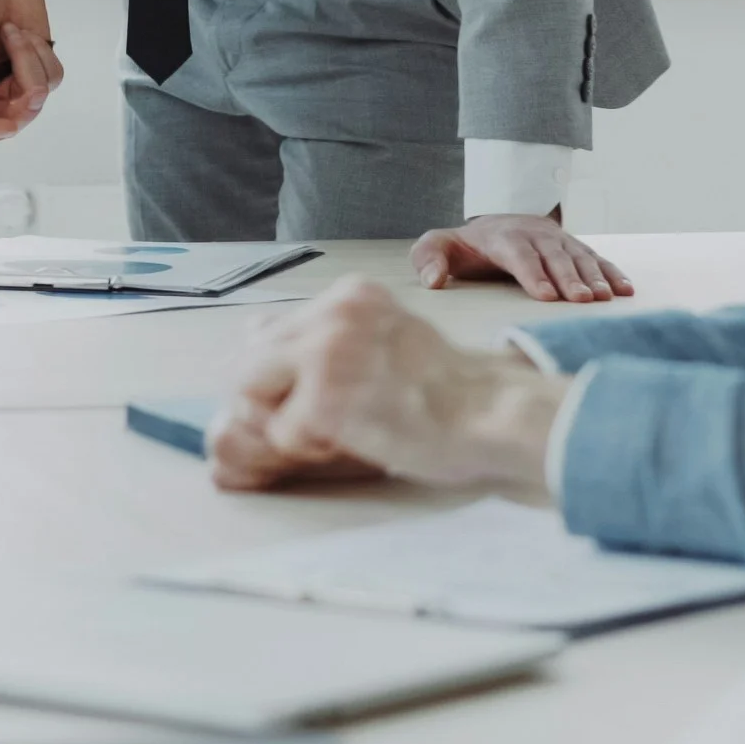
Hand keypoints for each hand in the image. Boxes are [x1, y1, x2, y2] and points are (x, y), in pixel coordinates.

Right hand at [0, 0, 62, 142]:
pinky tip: (25, 34)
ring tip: (12, 31)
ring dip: (28, 59)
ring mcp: (16, 83)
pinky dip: (41, 52)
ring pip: (36, 95)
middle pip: (11, 120)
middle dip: (22, 96)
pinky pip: (52, 77)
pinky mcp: (40, 70)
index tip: (7, 126)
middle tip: (23, 65)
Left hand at [207, 279, 563, 496]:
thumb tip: (255, 332)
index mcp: (350, 295)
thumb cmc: (448, 388)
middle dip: (272, 397)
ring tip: (341, 427)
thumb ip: (331, 333)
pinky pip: (279, 433)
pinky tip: (356, 439)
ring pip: (252, 392)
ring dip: (286, 420)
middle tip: (322, 419)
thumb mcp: (387, 335)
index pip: (272, 328)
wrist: (493, 413)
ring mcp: (325, 353)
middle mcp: (332, 313)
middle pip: (251, 359)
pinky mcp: (324, 400)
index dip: (285, 372)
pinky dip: (308, 447)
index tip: (323, 393)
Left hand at [412, 212, 634, 303]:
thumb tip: (432, 280)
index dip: (534, 274)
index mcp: (503, 238)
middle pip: (554, 257)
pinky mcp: (573, 247)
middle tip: (583, 301)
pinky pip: (596, 258)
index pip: (520, 255)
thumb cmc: (465, 246)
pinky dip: (612, 272)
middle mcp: (535, 235)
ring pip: (579, 257)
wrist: (494, 223)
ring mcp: (557, 240)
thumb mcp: (439, 246)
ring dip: (595, 277)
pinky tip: (626, 290)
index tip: (547, 296)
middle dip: (570, 278)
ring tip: (606, 298)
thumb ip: (429, 258)